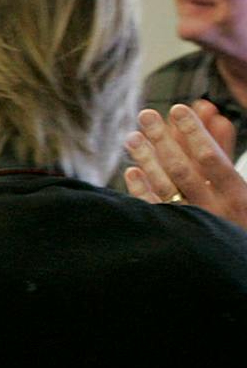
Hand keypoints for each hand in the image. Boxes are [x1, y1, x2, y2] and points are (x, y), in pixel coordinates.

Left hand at [125, 104, 246, 232]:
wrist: (236, 260)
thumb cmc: (236, 211)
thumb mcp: (236, 183)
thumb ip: (224, 149)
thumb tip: (215, 114)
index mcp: (236, 194)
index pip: (211, 157)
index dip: (194, 131)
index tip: (178, 108)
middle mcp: (212, 208)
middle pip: (181, 168)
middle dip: (163, 139)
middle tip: (146, 114)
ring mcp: (190, 223)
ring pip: (163, 187)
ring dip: (146, 160)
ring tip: (132, 137)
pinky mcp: (172, 234)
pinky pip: (153, 210)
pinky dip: (141, 190)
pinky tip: (131, 170)